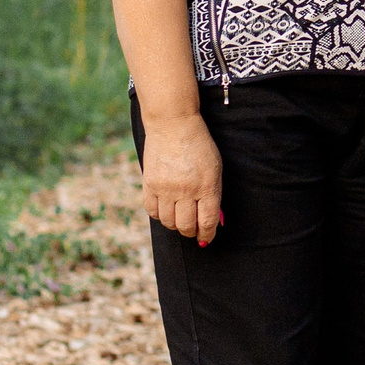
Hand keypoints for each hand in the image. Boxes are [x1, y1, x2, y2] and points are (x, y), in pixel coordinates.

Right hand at [140, 110, 223, 245]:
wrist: (173, 125)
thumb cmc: (199, 146)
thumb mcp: (214, 169)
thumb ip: (214, 194)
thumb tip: (213, 220)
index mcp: (207, 186)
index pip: (207, 222)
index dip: (207, 235)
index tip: (206, 239)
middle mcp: (186, 190)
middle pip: (186, 226)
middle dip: (191, 232)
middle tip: (193, 230)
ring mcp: (166, 188)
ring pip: (168, 222)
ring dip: (175, 225)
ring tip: (180, 219)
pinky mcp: (149, 184)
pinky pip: (152, 211)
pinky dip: (159, 215)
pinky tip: (165, 210)